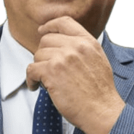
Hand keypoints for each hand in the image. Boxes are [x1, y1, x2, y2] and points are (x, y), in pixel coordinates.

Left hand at [26, 16, 124, 133]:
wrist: (102, 111)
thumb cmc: (100, 92)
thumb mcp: (98, 60)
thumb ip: (83, 48)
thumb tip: (64, 44)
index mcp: (88, 42)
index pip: (64, 22)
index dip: (49, 26)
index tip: (42, 31)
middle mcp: (75, 46)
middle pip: (46, 40)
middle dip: (44, 54)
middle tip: (46, 68)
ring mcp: (62, 58)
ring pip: (38, 55)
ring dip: (38, 68)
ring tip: (44, 80)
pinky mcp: (51, 72)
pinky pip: (31, 70)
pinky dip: (31, 80)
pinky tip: (36, 86)